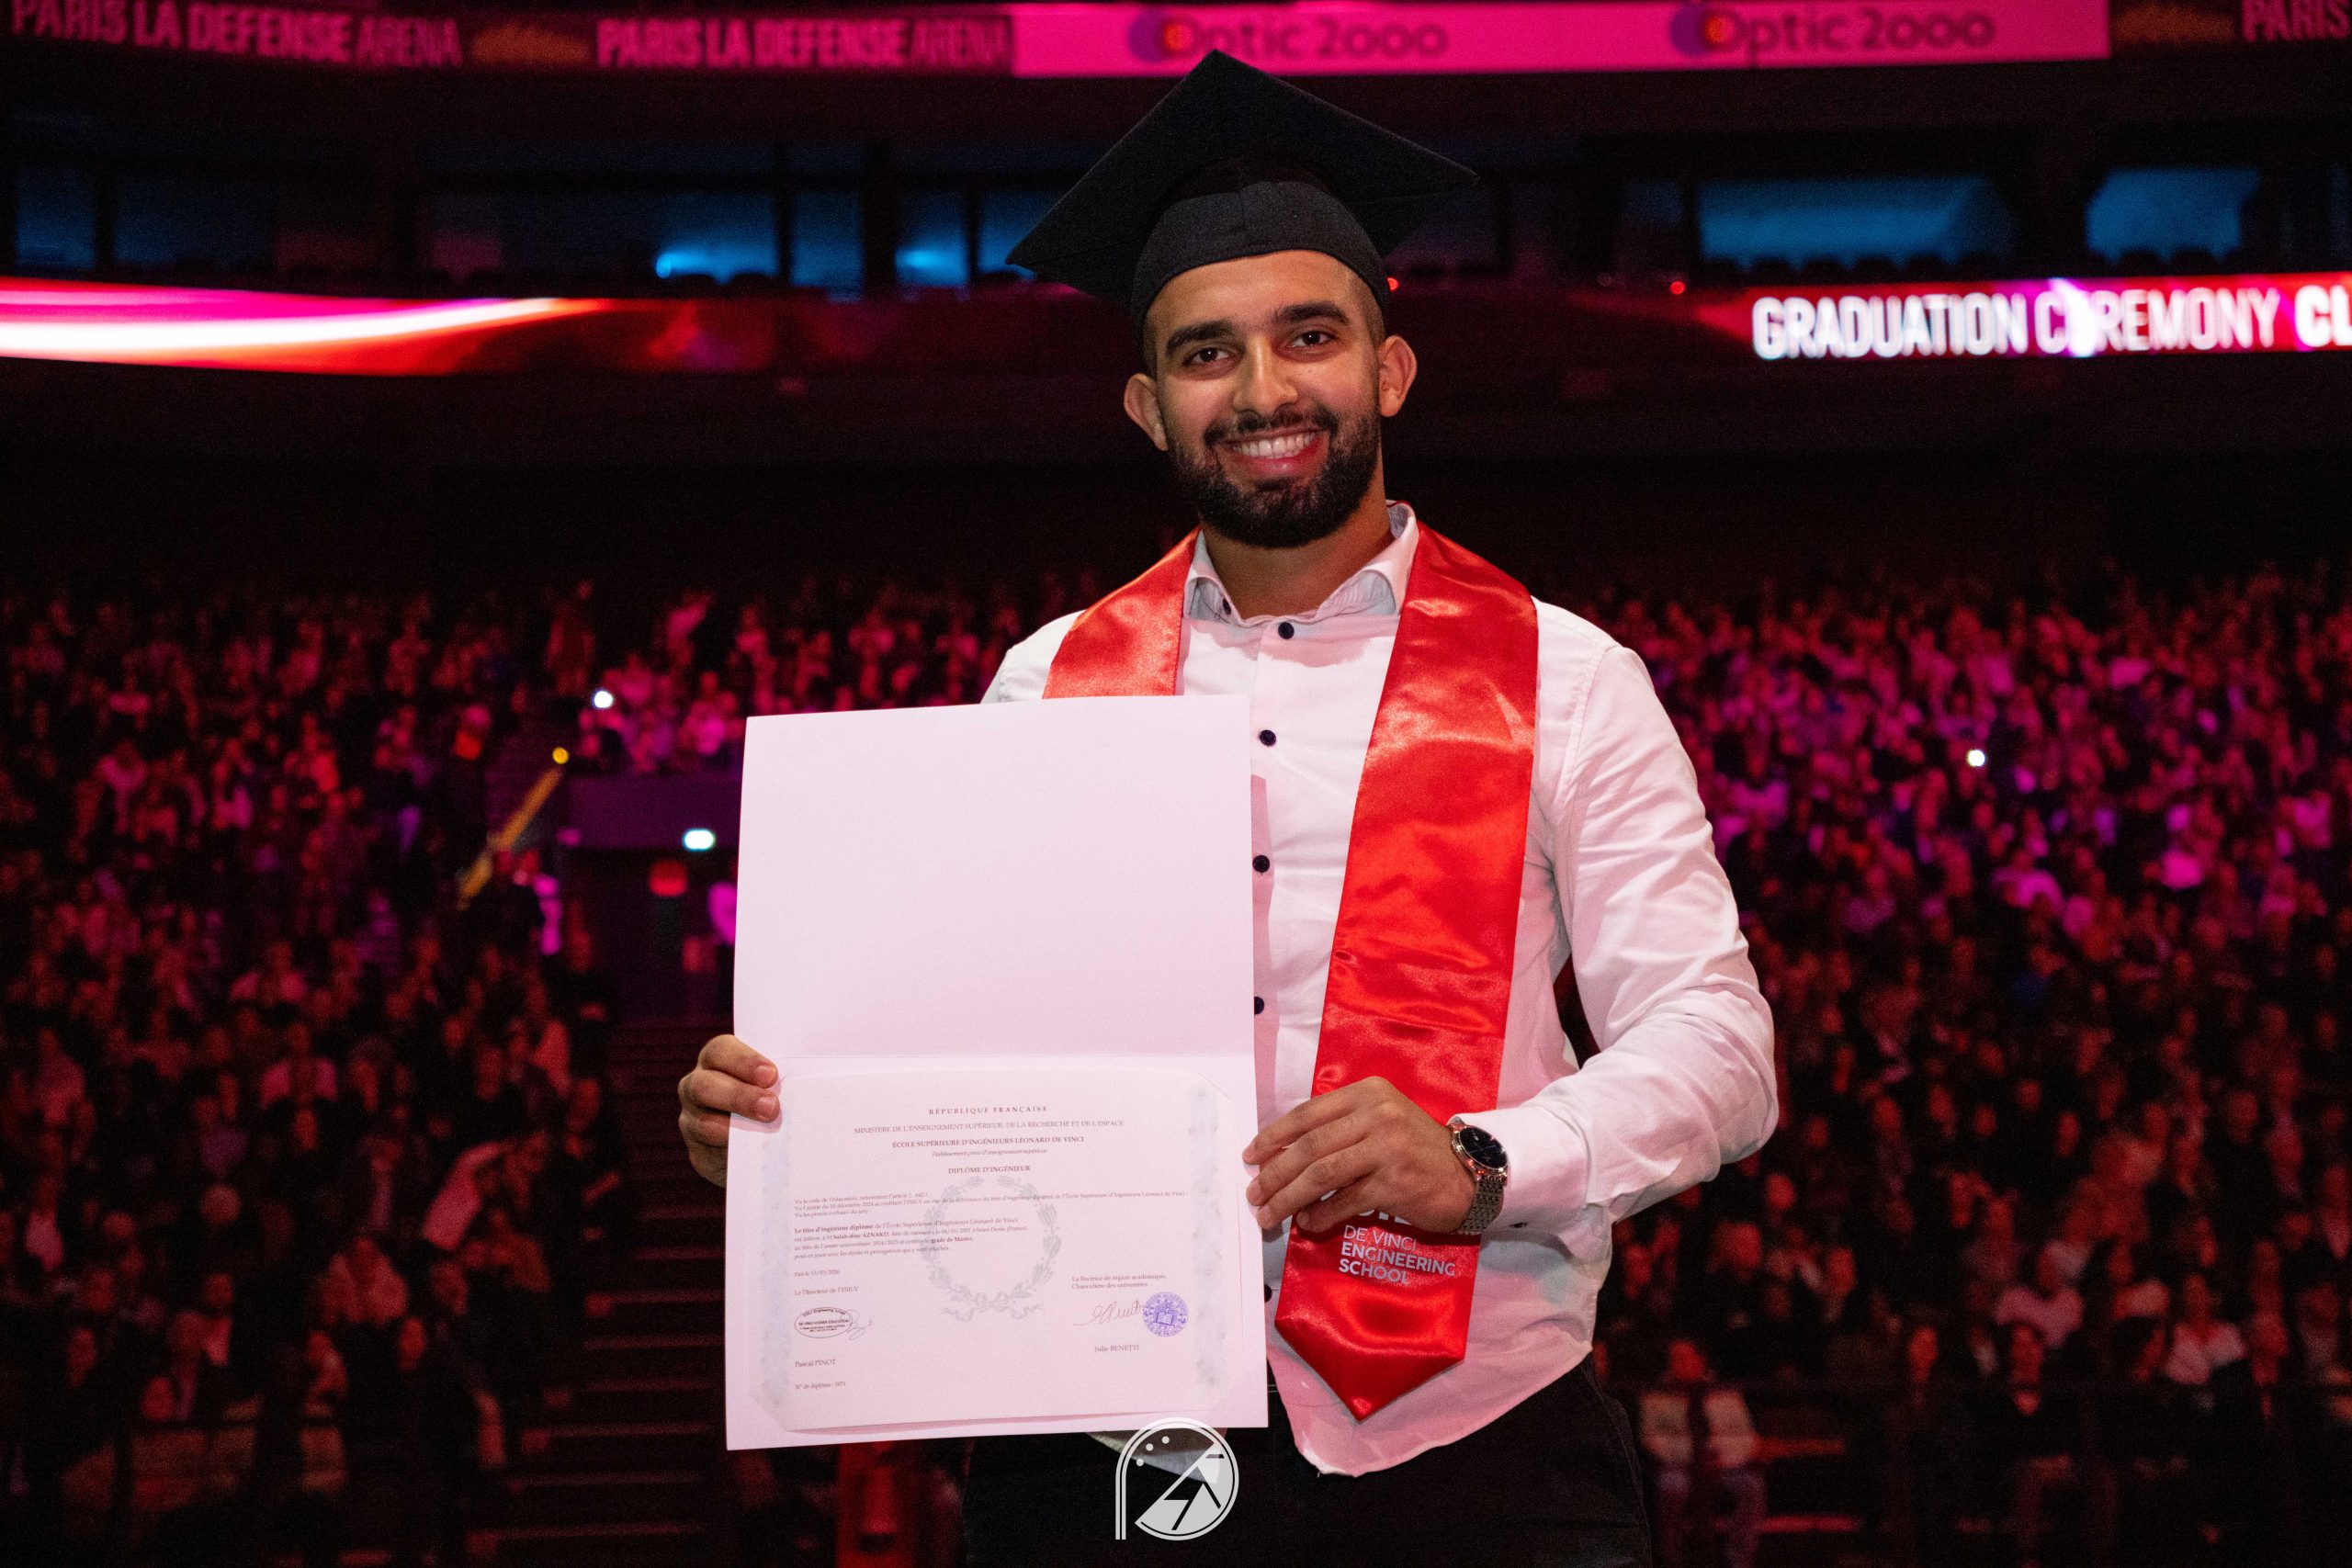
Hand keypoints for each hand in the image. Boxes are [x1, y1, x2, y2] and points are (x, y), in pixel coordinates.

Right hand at [678, 1033, 776, 1187]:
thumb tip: (817, 1076)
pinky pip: (708, 1153)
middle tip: (771, 1108)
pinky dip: (729, 1153)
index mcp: (718, 1060)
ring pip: (702, 1123)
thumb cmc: (776, 1097)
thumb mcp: (778, 1082)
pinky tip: (752, 1154)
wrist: (763, 1141)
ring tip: (764, 1132)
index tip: (771, 1075)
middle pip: (704, 1086)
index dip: (744, 1061)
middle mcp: (699, 1085)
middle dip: (739, 1097)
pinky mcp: (698, 1150)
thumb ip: (786, 1075)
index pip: (721, 1050)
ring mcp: (693, 1118)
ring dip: (733, 1129)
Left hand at [1242, 1076, 1473, 1235]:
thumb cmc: (1415, 1149)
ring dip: (1289, 1198)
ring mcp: (1387, 1149)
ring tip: (1269, 1214)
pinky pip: (1345, 1202)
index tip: (1251, 1155)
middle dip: (1275, 1174)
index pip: (1308, 1114)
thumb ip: (1338, 1129)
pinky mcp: (1395, 1183)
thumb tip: (1281, 1156)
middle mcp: (1377, 1115)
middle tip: (1254, 1194)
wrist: (1468, 1174)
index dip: (1274, 1136)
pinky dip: (1321, 1215)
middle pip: (1310, 1147)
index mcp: (1368, 1094)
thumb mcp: (1379, 1122)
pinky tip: (1308, 1223)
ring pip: (1322, 1174)